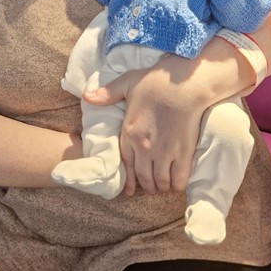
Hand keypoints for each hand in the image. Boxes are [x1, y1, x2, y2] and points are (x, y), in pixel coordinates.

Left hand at [83, 63, 206, 195]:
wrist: (184, 83)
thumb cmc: (156, 82)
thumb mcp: (127, 83)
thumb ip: (107, 94)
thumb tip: (86, 96)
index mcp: (129, 132)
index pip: (126, 164)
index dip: (129, 179)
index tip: (131, 188)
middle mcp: (144, 146)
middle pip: (143, 177)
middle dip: (147, 186)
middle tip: (151, 186)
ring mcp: (164, 151)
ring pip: (160, 181)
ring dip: (161, 186)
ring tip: (164, 184)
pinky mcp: (183, 152)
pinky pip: (178, 179)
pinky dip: (177, 184)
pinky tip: (177, 181)